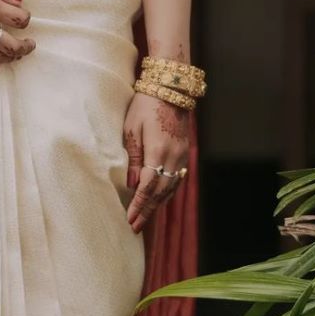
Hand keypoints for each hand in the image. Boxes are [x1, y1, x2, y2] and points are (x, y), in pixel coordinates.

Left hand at [123, 91, 190, 232]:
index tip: (130, 220)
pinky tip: (159, 199)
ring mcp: (182, 154)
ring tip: (145, 218)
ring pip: (171, 187)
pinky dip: (168, 192)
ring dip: (158, 204)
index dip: (139, 206)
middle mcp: (174, 157)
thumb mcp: (131, 129)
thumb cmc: (145, 105)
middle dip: (148, 211)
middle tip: (135, 227)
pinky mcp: (184, 151)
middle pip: (161, 192)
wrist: (170, 88)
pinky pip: (177, 178)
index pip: (148, 187)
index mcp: (158, 151)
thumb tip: (133, 184)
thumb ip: (134, 158)